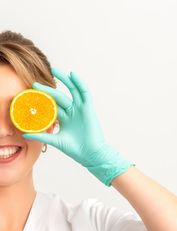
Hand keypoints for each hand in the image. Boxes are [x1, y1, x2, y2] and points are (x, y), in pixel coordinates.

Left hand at [22, 67, 134, 185]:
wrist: (90, 154)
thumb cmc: (76, 149)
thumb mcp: (55, 141)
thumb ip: (42, 136)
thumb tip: (25, 135)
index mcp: (65, 119)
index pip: (53, 105)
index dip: (43, 98)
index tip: (31, 93)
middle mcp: (73, 112)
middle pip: (60, 96)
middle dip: (48, 88)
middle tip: (36, 83)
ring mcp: (81, 109)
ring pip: (72, 90)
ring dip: (65, 80)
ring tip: (55, 70)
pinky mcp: (89, 108)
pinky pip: (85, 93)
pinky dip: (80, 83)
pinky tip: (73, 74)